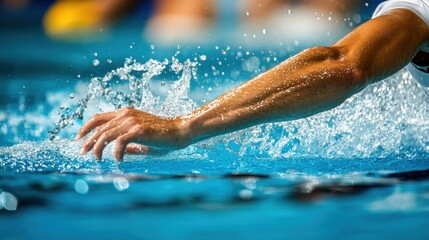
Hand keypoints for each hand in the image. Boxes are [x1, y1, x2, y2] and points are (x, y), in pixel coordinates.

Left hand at [75, 107, 190, 160]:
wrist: (179, 131)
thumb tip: (117, 151)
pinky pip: (119, 142)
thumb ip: (128, 143)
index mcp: (125, 113)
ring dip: (97, 149)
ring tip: (97, 159)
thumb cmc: (162, 136)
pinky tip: (118, 160)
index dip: (85, 128)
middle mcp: (126, 115)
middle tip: (82, 153)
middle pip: (98, 128)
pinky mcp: (138, 131)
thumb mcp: (141, 139)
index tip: (78, 139)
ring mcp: (132, 122)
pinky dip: (115, 153)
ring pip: (105, 135)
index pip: (98, 117)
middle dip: (87, 141)